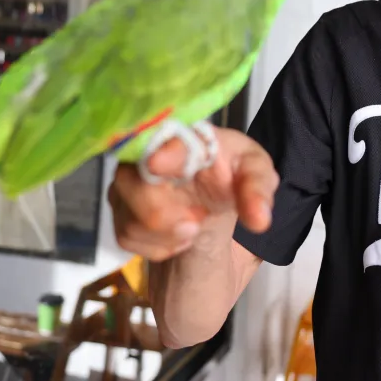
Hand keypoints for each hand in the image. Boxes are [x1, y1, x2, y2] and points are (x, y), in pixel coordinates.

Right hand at [108, 126, 278, 261]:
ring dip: (167, 235)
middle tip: (196, 222)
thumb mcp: (254, 173)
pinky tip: (176, 235)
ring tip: (192, 227)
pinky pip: (127, 236)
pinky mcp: (120, 208)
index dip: (161, 152)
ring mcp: (128, 180)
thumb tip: (260, 220)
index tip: (158, 164)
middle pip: (134, 184)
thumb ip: (258, 189)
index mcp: (183, 134)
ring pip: (130, 219)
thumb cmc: (230, 173)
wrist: (210, 193)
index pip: (164, 138)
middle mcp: (145, 150)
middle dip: (165, 213)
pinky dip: (157, 247)